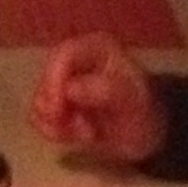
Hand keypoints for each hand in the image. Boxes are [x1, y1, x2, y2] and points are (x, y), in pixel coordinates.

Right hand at [31, 34, 167, 164]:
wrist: (147, 137)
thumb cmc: (144, 112)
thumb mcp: (133, 100)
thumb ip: (105, 90)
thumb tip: (70, 89)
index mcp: (96, 48)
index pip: (63, 54)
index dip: (54, 81)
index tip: (59, 110)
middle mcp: (76, 61)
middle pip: (46, 77)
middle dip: (55, 107)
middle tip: (77, 128)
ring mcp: (65, 84)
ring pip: (40, 99)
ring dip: (56, 123)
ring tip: (86, 134)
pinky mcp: (58, 106)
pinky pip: (40, 117)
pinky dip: (52, 131)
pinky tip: (74, 138)